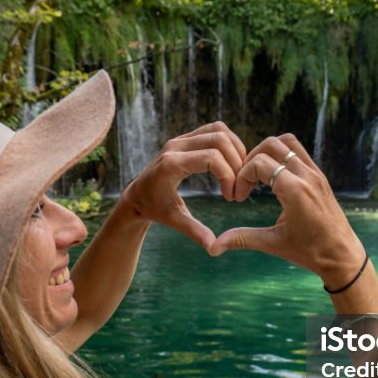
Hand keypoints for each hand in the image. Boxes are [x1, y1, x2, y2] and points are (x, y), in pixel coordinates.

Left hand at [121, 121, 245, 249]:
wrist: (137, 195)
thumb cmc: (154, 209)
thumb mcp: (174, 220)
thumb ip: (194, 231)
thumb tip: (213, 247)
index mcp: (171, 164)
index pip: (211, 158)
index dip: (228, 176)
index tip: (231, 198)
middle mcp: (175, 146)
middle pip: (219, 139)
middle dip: (236, 162)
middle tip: (240, 186)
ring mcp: (180, 139)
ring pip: (218, 130)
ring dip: (236, 148)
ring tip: (240, 173)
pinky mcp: (185, 137)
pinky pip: (213, 130)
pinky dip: (228, 142)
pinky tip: (233, 164)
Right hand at [208, 134, 365, 286]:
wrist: (342, 257)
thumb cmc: (310, 252)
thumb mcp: (273, 244)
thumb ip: (242, 239)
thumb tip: (213, 247)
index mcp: (295, 191)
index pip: (259, 163)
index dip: (241, 177)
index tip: (238, 198)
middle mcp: (307, 177)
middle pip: (271, 145)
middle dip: (251, 159)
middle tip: (244, 182)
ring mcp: (316, 174)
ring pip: (287, 142)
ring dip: (268, 152)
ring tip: (258, 175)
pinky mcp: (320, 177)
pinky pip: (299, 152)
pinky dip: (282, 156)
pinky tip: (274, 178)